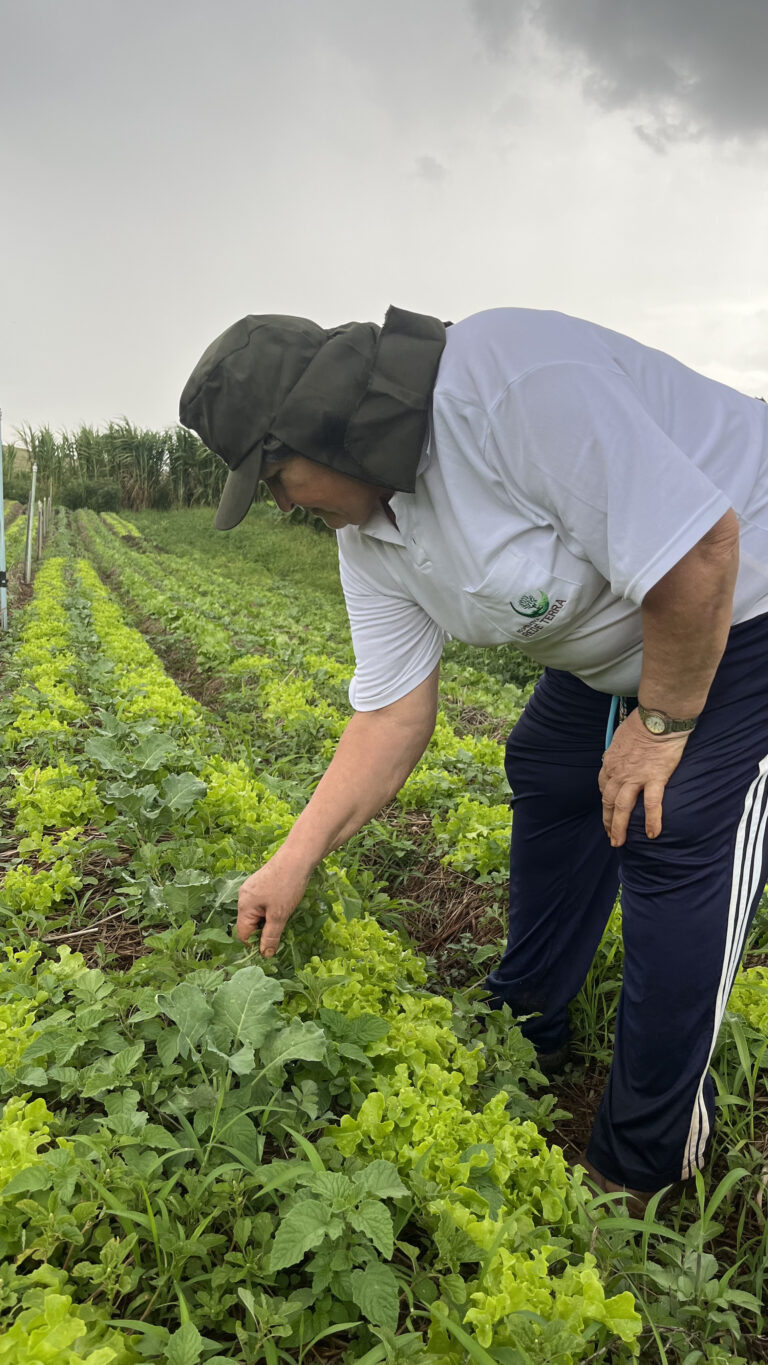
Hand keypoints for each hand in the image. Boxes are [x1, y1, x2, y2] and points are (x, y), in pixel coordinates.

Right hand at [236, 855, 309, 956]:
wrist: (297, 857)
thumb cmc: (287, 886)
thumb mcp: (279, 915)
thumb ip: (271, 936)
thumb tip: (265, 954)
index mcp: (244, 905)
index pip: (243, 934)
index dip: (256, 944)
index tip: (272, 946)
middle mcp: (243, 896)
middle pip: (249, 923)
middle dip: (263, 930)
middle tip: (281, 930)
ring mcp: (251, 888)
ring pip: (256, 913)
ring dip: (268, 920)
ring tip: (284, 917)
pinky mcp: (261, 883)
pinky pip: (261, 903)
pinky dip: (270, 909)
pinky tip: (283, 905)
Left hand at [598, 709, 689, 846]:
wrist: (658, 718)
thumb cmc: (642, 723)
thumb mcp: (621, 736)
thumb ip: (619, 750)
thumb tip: (620, 755)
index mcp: (611, 762)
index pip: (604, 786)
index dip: (606, 801)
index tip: (609, 810)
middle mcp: (619, 772)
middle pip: (609, 801)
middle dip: (608, 821)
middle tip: (611, 836)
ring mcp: (635, 777)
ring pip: (623, 807)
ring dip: (619, 827)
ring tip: (619, 842)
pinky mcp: (654, 778)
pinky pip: (652, 804)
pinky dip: (651, 821)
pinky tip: (652, 834)